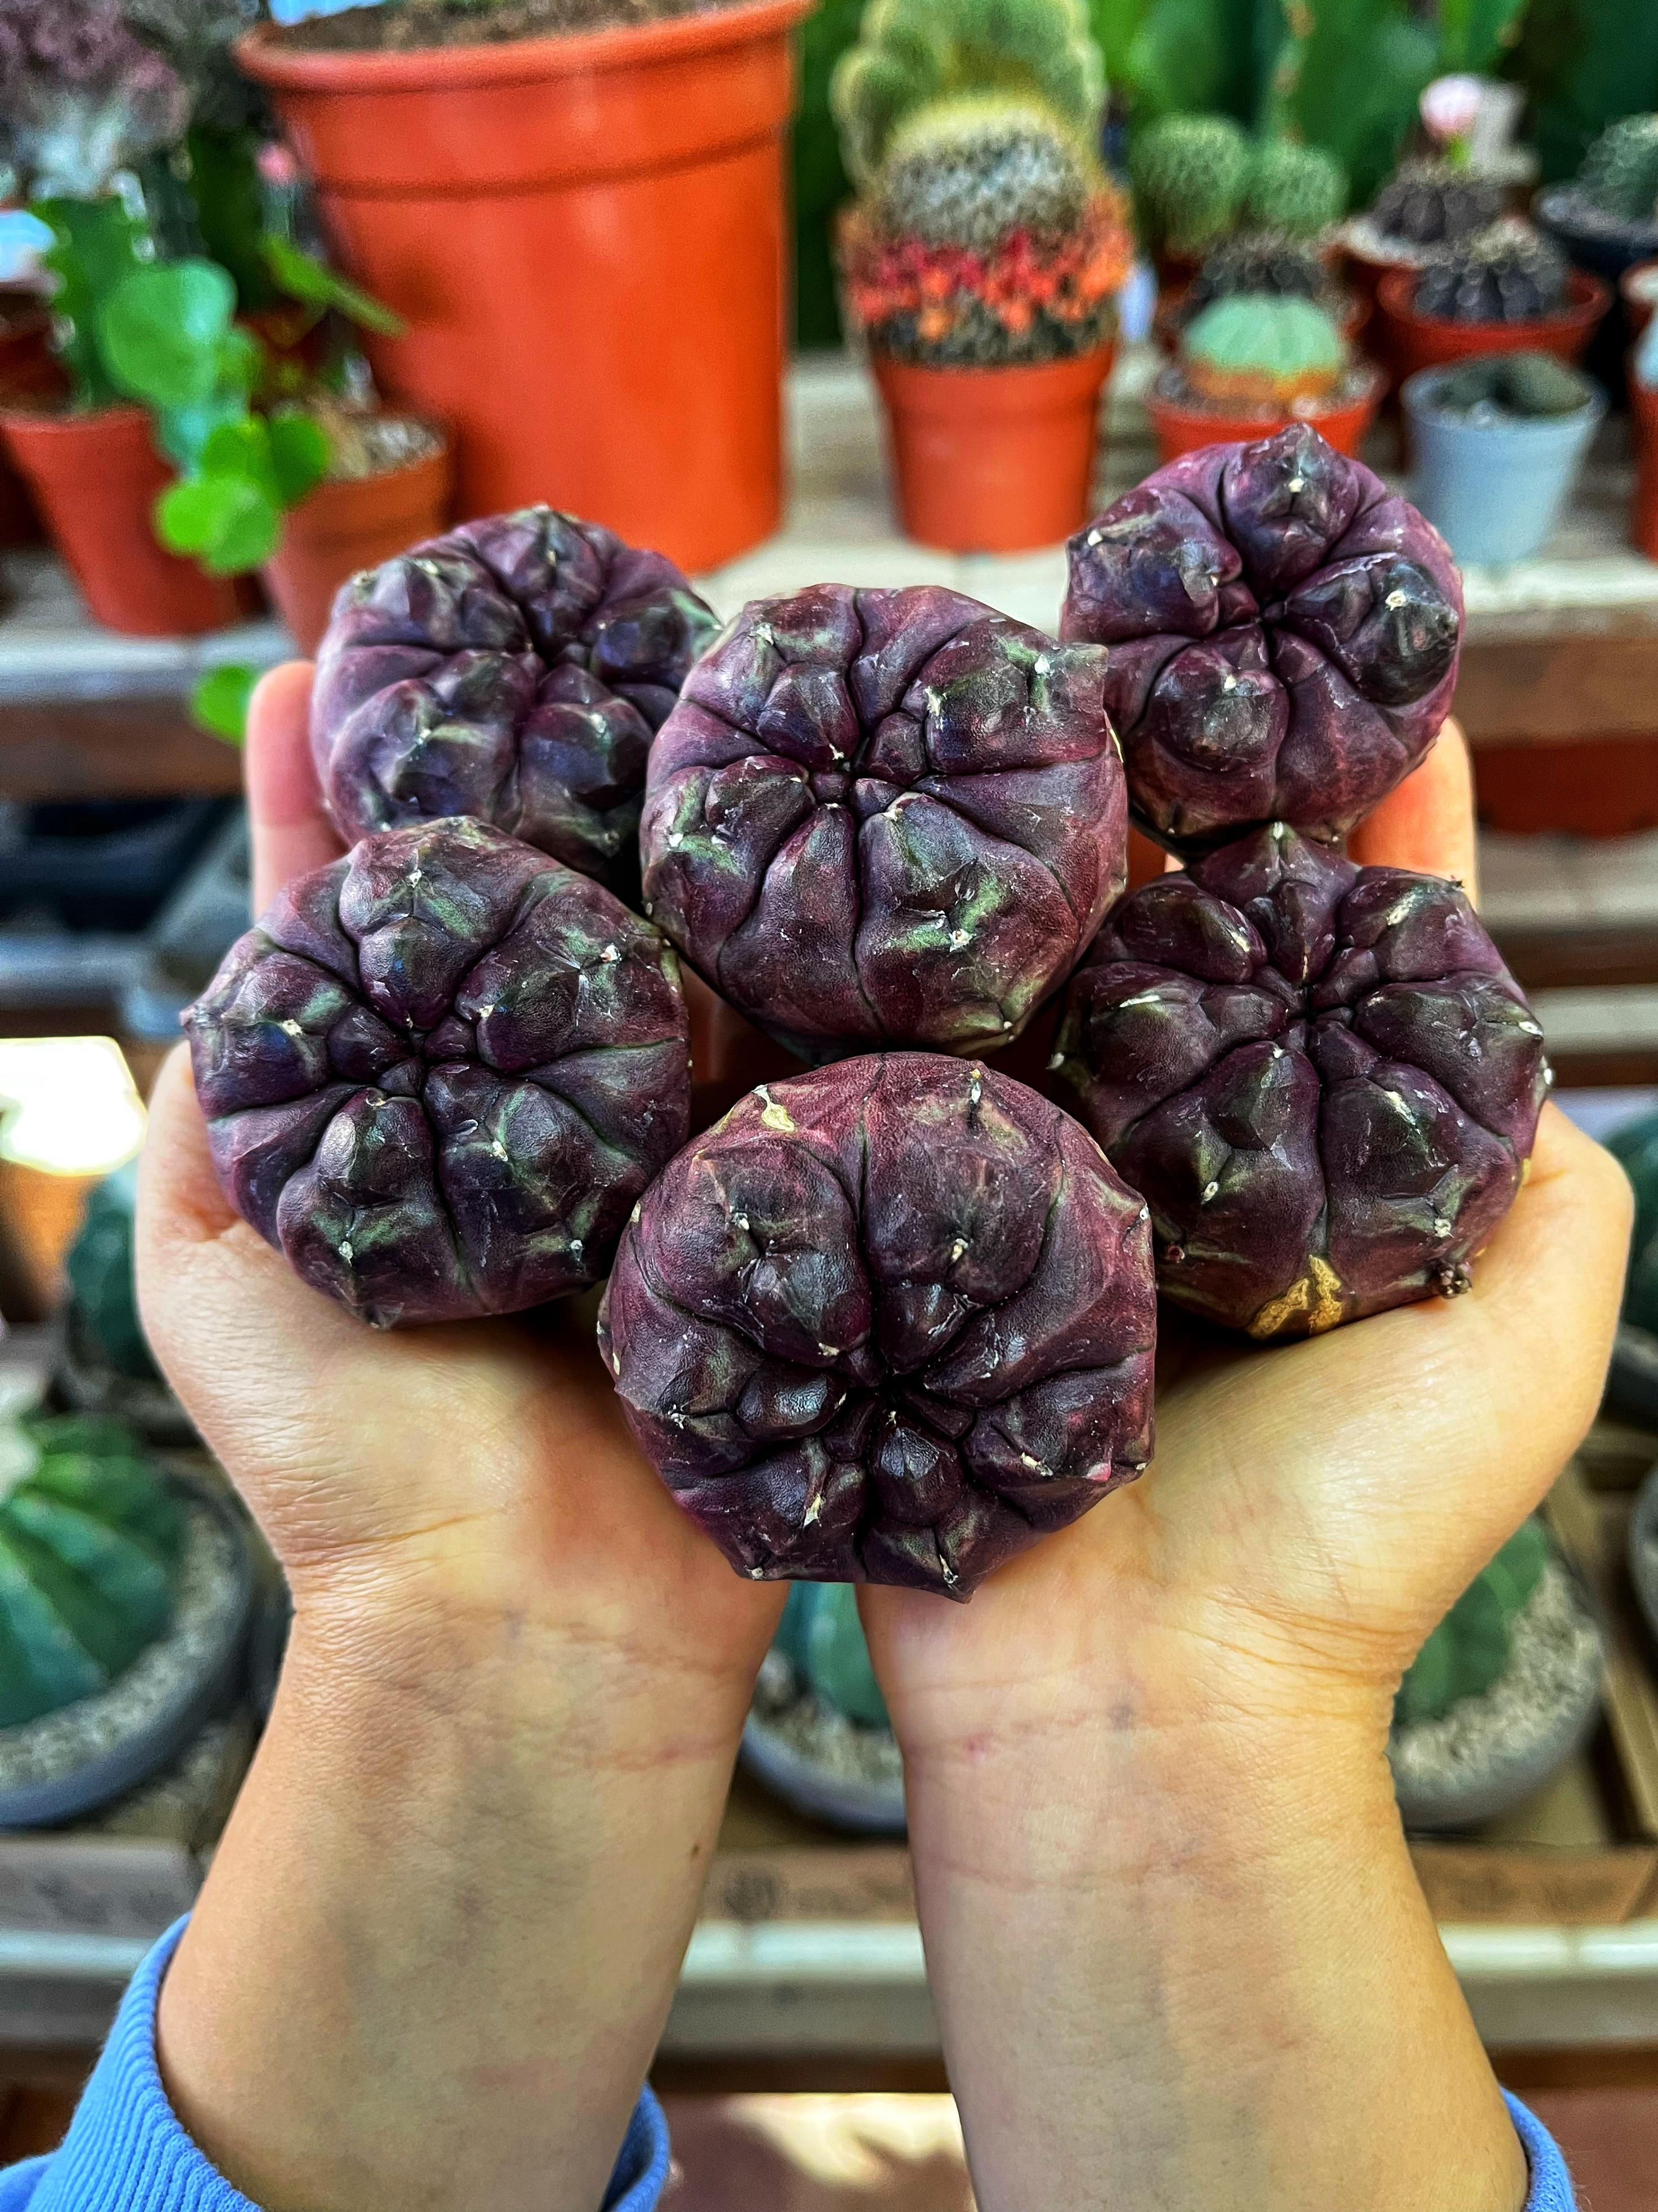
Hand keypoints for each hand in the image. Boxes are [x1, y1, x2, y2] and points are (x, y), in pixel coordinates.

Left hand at [137, 662, 785, 2211]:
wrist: (535, 1640)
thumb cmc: (351, 1472)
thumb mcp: (216, 1269)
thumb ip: (220, 1108)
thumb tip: (242, 937)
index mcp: (434, 1093)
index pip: (400, 891)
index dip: (379, 760)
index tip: (362, 625)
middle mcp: (568, 1093)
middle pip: (574, 888)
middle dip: (575, 748)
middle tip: (589, 589)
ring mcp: (695, 1134)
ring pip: (710, 947)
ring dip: (722, 823)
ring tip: (741, 662)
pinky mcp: (801, 1193)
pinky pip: (831, 1062)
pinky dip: (848, 962)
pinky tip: (870, 835)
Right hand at [857, 723, 1633, 2211]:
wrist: (1140, 1715)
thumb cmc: (1348, 1545)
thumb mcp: (1526, 1351)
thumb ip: (1554, 1187)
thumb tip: (1530, 1038)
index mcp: (1313, 1146)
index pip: (1347, 922)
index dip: (1360, 786)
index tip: (1356, 647)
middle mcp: (1170, 1136)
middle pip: (1174, 913)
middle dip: (1167, 768)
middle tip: (1140, 608)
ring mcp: (1031, 1170)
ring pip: (1028, 965)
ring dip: (1021, 837)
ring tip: (996, 675)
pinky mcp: (911, 1215)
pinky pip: (895, 1071)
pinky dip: (885, 970)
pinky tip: (865, 844)